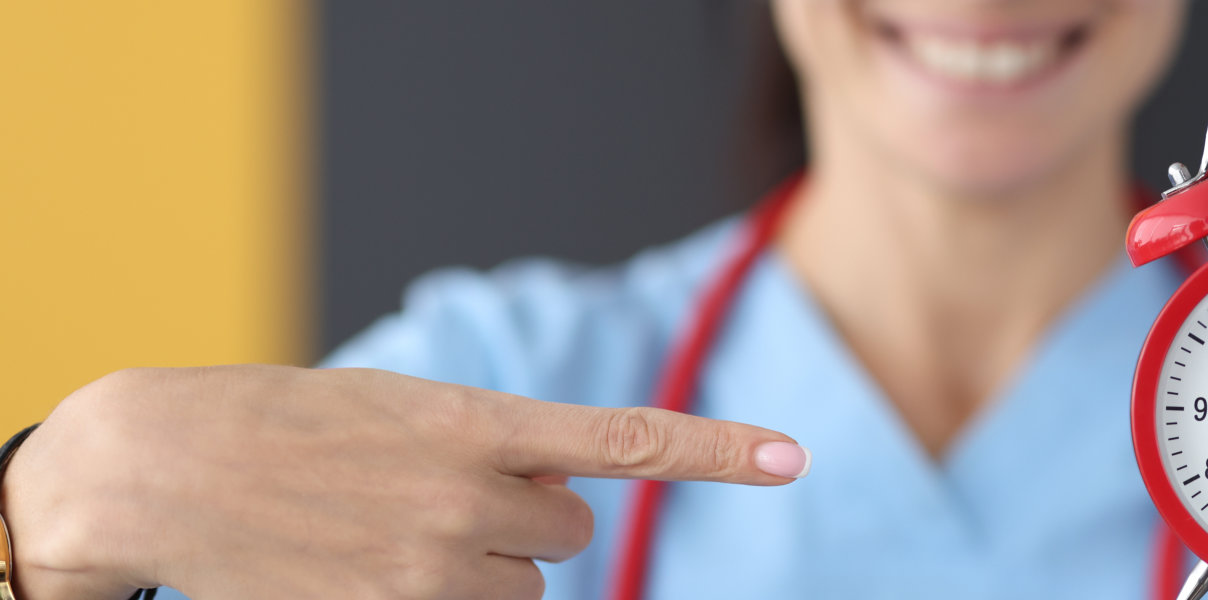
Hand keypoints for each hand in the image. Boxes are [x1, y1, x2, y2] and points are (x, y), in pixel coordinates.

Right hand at [1, 365, 807, 598]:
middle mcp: (469, 496)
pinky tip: (377, 569)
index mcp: (478, 421)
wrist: (168, 467)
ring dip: (476, 568)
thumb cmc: (297, 426)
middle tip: (431, 498)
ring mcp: (432, 568)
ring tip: (386, 532)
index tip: (794, 458)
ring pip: (521, 590)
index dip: (717, 452)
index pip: (627, 439)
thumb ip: (501, 448)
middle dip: (518, 521)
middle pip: (564, 535)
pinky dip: (448, 597)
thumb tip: (568, 504)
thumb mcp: (410, 409)